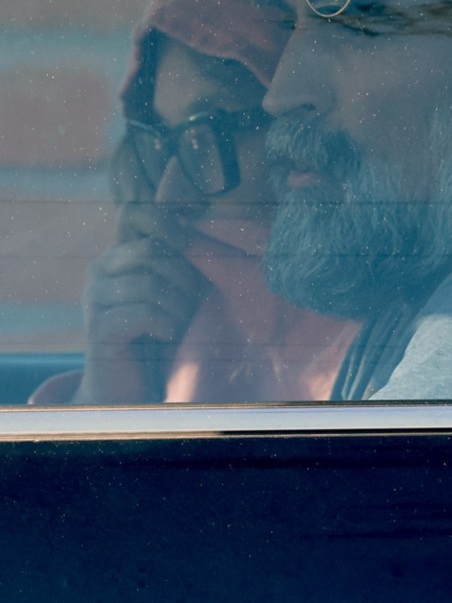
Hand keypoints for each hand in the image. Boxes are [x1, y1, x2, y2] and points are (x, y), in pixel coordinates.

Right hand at [73, 204, 206, 403]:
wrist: (133, 385)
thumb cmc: (160, 332)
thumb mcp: (173, 290)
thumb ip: (180, 260)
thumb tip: (208, 233)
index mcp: (117, 254)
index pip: (141, 217)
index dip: (173, 230)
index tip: (197, 260)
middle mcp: (99, 269)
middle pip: (152, 250)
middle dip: (183, 278)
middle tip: (192, 307)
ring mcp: (93, 297)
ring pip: (150, 283)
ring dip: (177, 308)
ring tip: (180, 326)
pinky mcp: (96, 328)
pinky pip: (144, 313)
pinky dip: (166, 325)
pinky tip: (166, 337)